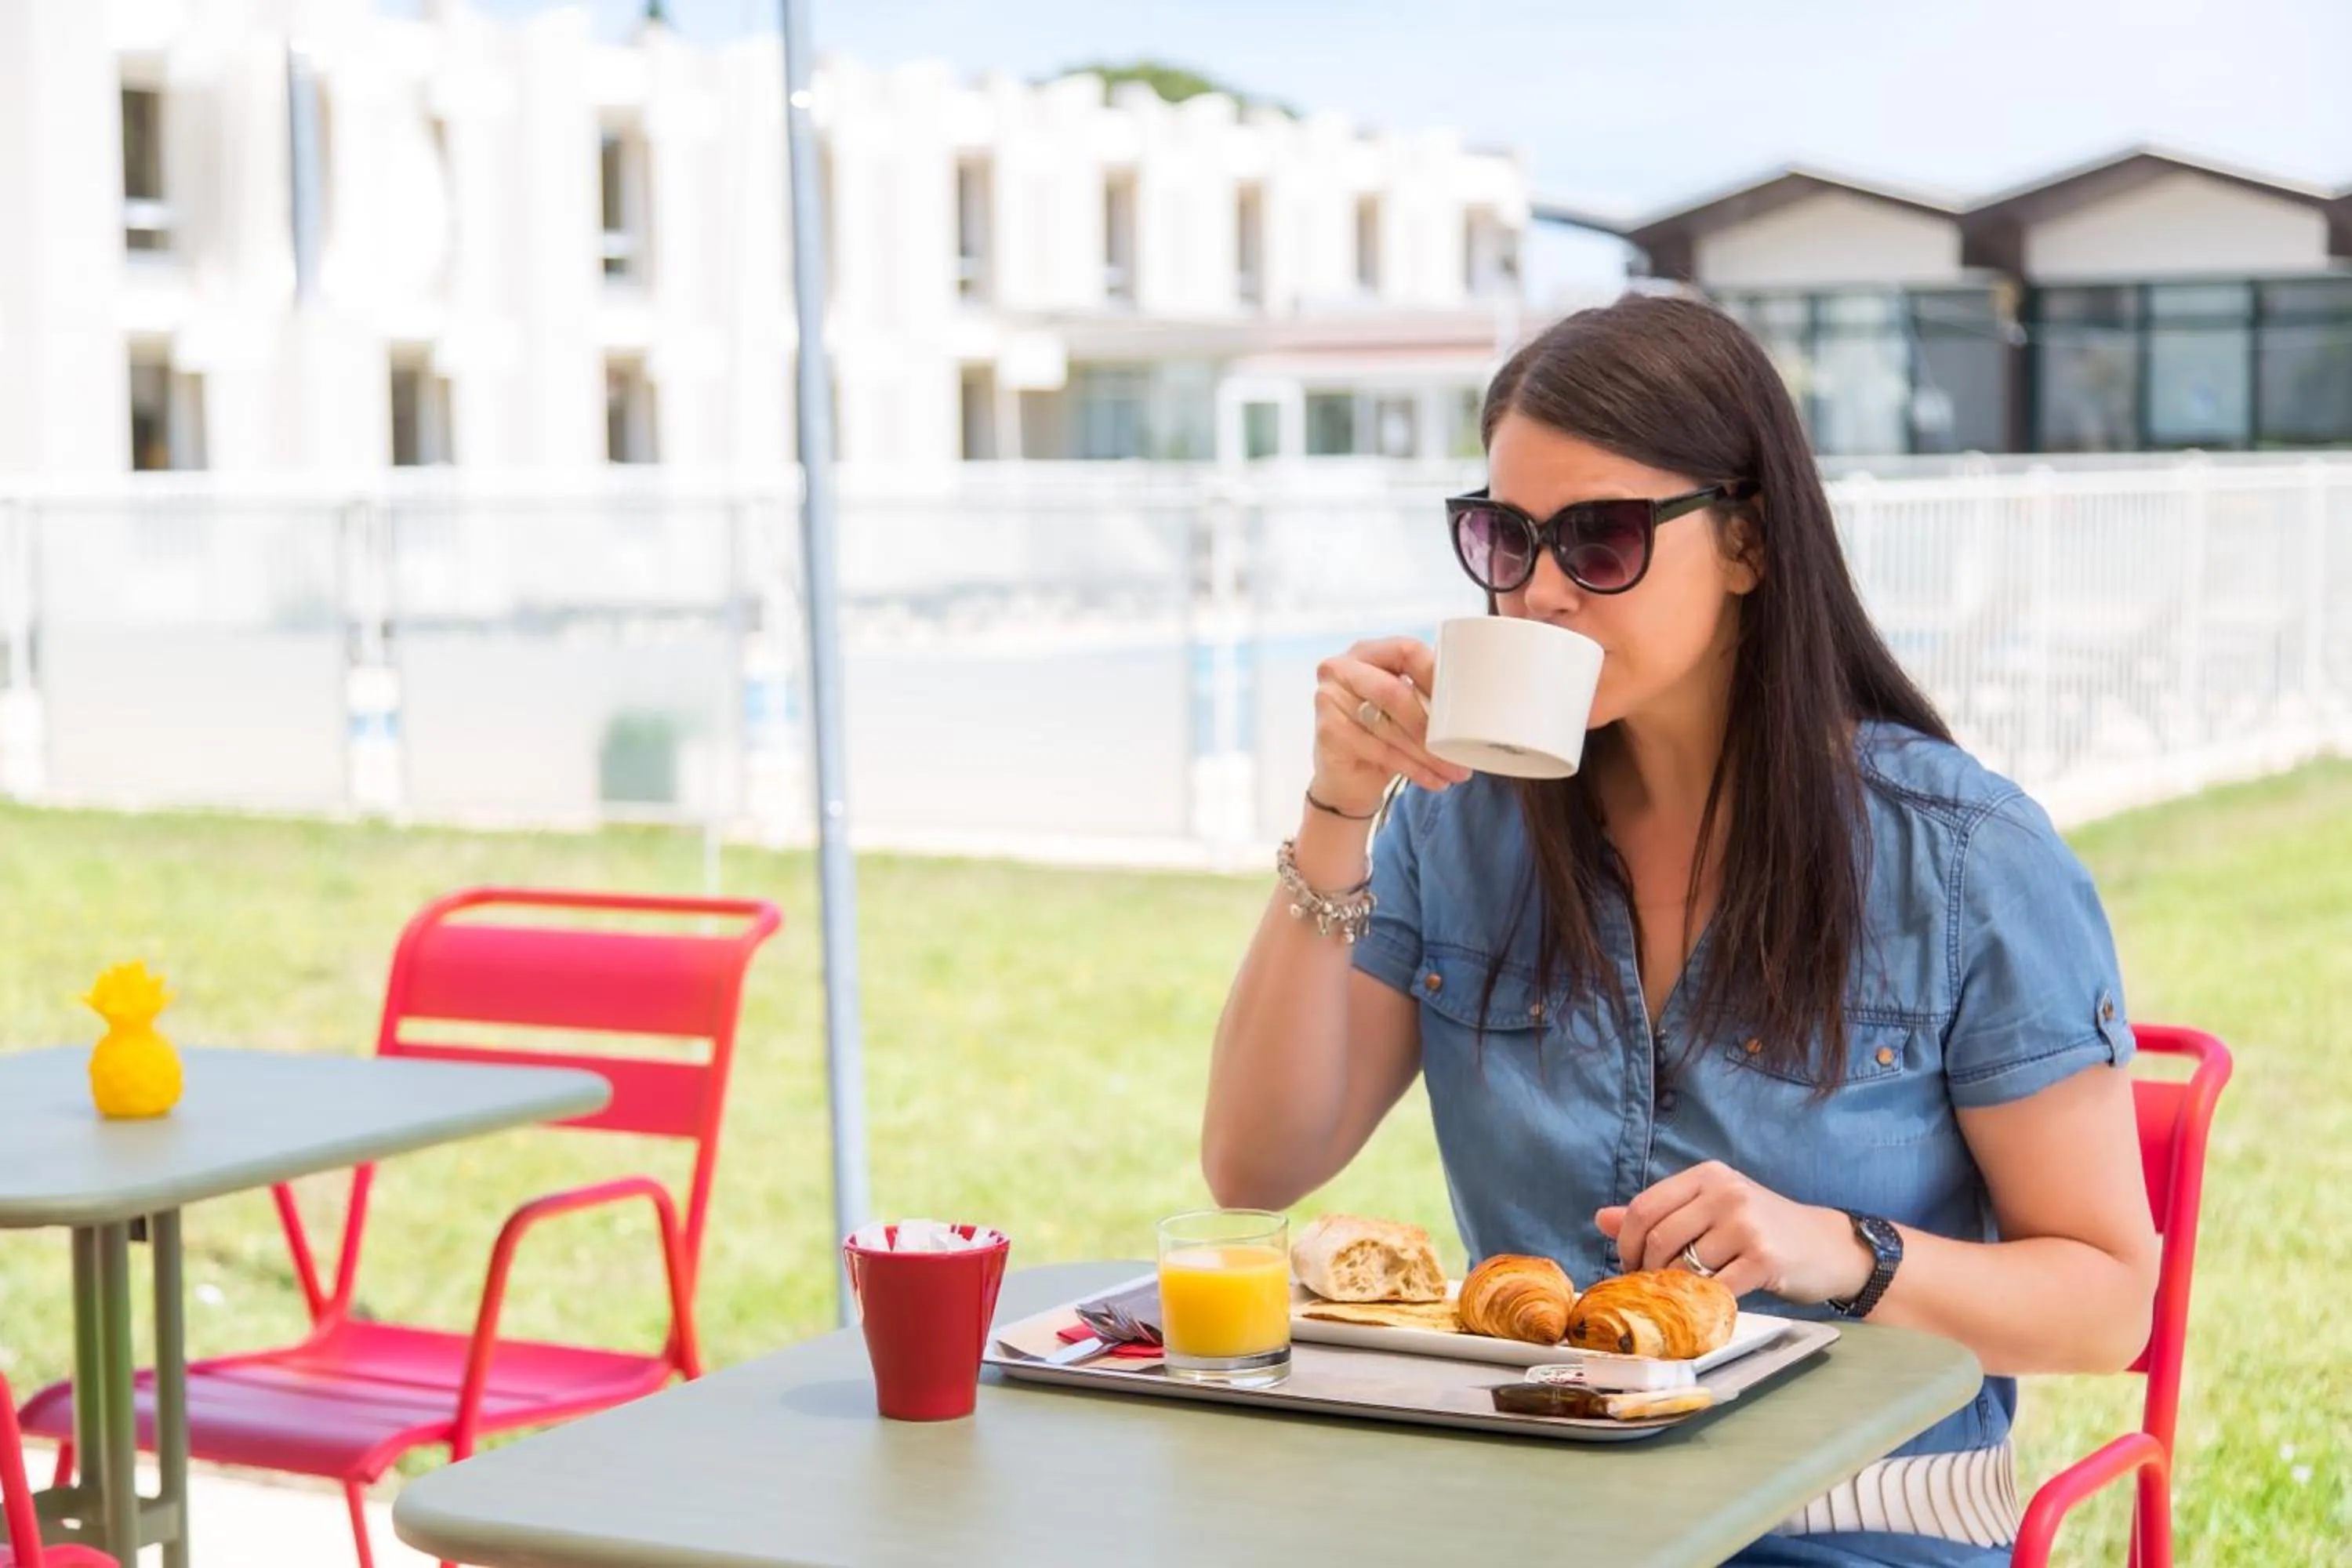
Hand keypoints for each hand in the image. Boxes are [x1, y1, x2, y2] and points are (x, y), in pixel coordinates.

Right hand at [1309, 637, 1472, 814]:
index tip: (1462, 703)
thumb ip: (1426, 693)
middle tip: (1460, 749)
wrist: (1348, 779)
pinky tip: (1433, 780)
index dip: (1436, 674)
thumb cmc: (1383, 735)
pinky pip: (1379, 750)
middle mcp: (1341, 669)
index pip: (1406, 650)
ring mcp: (1329, 699)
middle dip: (1431, 725)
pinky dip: (1412, 768)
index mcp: (1367, 652)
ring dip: (1427, 753)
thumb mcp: (1405, 708)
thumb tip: (1475, 699)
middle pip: (1394, 691)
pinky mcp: (1328, 731)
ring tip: (1454, 771)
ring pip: (1388, 726)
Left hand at [1595, 1161, 1873, 1303]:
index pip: (1646, 1206)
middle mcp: (1726, 1192)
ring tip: (1679, 1296)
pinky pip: (1716, 1287)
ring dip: (1674, 1288)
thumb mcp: (1713, 1209)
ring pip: (1685, 1264)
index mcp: (1708, 1175)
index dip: (1627, 1242)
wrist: (1828, 1247)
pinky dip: (1704, 1301)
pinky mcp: (1764, 1258)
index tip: (1629, 1265)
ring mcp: (1746, 1224)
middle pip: (1660, 1236)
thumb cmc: (1764, 1229)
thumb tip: (1602, 1219)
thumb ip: (1661, 1212)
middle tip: (1650, 1288)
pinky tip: (1706, 1304)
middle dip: (1646, 1269)